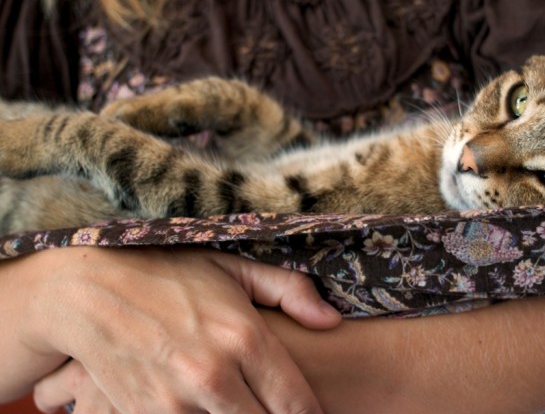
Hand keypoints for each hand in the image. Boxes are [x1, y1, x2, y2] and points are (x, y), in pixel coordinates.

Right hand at [21, 246, 340, 412]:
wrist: (89, 293)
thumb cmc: (169, 274)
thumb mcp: (233, 268)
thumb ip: (290, 291)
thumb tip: (332, 321)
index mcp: (244, 336)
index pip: (297, 403)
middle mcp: (215, 375)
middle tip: (280, 411)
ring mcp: (177, 402)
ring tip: (247, 405)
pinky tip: (212, 408)